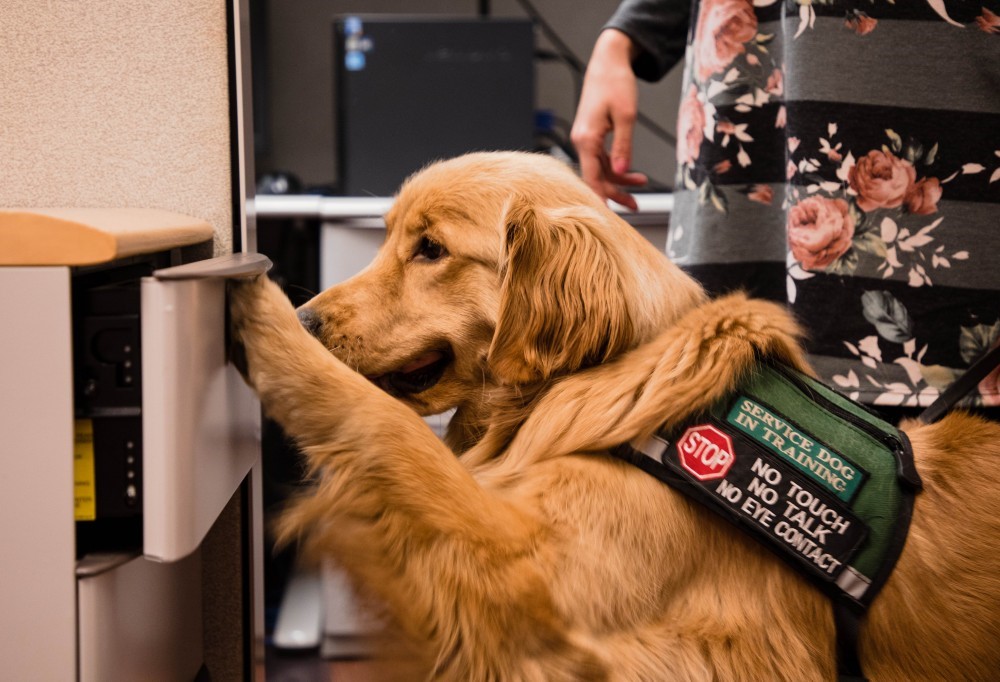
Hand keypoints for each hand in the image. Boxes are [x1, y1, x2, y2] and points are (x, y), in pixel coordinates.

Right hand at [571, 29, 647, 210]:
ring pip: (600, 169)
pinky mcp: (592, 136)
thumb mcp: (627, 116)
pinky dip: (616, 168)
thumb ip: (624, 147)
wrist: (608, 62)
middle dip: (615, 193)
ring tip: (641, 186)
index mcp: (587, 139)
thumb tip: (622, 172)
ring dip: (619, 180)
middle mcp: (582, 142)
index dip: (601, 199)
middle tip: (636, 206)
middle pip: (596, 178)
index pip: (591, 178)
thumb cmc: (617, 84)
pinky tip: (632, 174)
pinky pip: (602, 160)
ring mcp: (585, 139)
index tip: (609, 218)